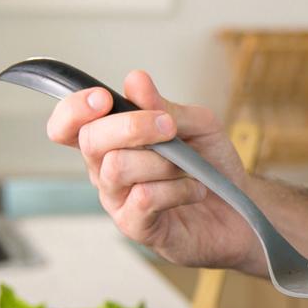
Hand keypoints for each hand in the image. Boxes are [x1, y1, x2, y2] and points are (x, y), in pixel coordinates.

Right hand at [45, 69, 259, 272]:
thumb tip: (135, 81)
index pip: (68, 125)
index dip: (74, 110)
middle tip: (168, 127)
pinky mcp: (136, 227)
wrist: (238, 207)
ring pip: (117, 168)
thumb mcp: (196, 124)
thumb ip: (164, 106)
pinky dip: (177, 188)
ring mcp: (118, 200)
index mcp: (112, 140)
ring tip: (188, 167)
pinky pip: (143, 198)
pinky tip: (195, 190)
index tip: (103, 98)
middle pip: (90, 141)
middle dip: (131, 126)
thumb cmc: (211, 164)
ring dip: (161, 161)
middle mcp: (105, 170)